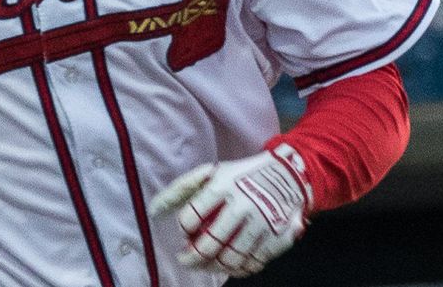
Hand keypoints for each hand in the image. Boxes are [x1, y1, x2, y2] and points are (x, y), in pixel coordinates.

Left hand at [149, 143, 312, 278]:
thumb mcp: (212, 173)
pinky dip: (237, 270)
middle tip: (186, 259)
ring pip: (230, 259)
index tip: (185, 232)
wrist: (288, 175)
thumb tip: (153, 210)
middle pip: (209, 244)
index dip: (183, 229)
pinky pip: (252, 265)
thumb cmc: (241, 176)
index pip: (190, 217)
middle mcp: (242, 204)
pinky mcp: (277, 238)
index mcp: (222, 185)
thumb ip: (181, 189)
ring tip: (208, 262)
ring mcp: (262, 223)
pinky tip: (230, 264)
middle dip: (193, 257)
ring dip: (214, 266)